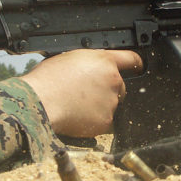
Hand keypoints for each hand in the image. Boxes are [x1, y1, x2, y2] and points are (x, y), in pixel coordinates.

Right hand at [21, 49, 142, 136]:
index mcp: (104, 61)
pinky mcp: (106, 120)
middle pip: (120, 86)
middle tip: (86, 94)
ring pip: (111, 105)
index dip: (137, 63)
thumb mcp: (69, 59)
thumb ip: (89, 63)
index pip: (131, 59)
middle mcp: (113, 79)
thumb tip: (92, 69)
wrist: (40, 102)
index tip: (140, 66)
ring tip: (76, 105)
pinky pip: (104, 121)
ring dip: (99, 106)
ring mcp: (111, 101)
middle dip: (108, 91)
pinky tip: (77, 116)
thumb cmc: (48, 80)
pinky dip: (93, 121)